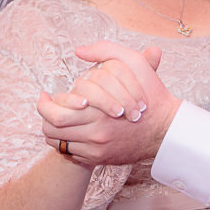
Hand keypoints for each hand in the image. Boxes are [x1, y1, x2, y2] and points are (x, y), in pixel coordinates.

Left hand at [38, 42, 178, 166]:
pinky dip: (64, 141)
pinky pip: (70, 152)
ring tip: (55, 117)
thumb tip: (79, 50)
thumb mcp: (133, 63)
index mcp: (98, 111)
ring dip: (51, 130)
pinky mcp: (99, 158)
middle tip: (45, 105)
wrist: (166, 129)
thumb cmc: (151, 94)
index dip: (44, 103)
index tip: (44, 94)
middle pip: (51, 129)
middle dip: (44, 116)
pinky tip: (68, 129)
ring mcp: (96, 149)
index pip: (55, 113)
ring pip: (58, 142)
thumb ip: (106, 50)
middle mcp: (95, 133)